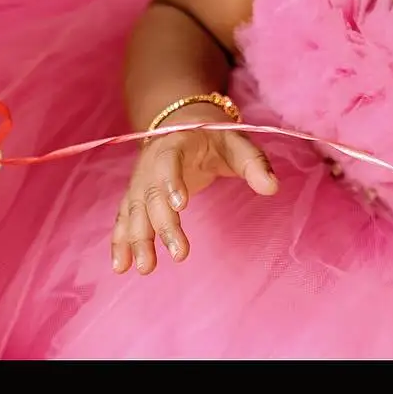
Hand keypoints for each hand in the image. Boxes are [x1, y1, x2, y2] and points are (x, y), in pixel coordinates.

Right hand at [112, 103, 276, 274]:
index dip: (172, 182)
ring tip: (146, 268)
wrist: (182, 126)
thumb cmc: (214, 138)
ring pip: (134, 210)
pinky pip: (124, 219)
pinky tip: (121, 266)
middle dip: (162, 225)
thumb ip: (254, 163)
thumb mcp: (236, 142)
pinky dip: (120, 241)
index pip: (169, 161)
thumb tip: (272, 187)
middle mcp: (150, 163)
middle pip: (151, 194)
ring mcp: (140, 181)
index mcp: (174, 143)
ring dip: (137, 239)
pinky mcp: (135, 197)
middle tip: (180, 253)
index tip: (180, 205)